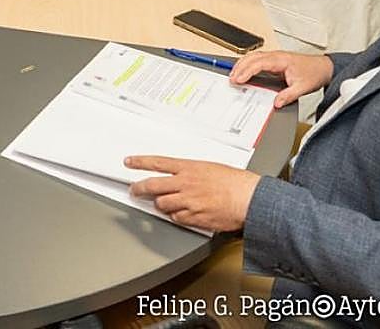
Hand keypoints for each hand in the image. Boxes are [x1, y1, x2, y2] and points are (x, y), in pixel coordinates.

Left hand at [126, 156, 260, 231]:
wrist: (249, 198)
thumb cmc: (236, 182)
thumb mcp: (210, 168)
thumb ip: (192, 172)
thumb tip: (180, 176)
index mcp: (189, 168)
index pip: (157, 162)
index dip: (140, 162)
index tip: (129, 162)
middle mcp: (185, 184)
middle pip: (152, 186)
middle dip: (139, 188)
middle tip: (134, 190)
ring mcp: (188, 201)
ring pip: (162, 204)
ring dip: (160, 205)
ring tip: (162, 204)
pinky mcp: (194, 217)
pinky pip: (177, 218)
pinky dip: (176, 217)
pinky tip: (182, 214)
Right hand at [229, 50, 334, 108]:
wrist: (323, 68)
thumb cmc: (314, 73)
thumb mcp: (303, 88)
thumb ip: (288, 95)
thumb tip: (276, 102)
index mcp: (281, 60)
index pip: (258, 63)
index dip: (247, 71)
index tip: (238, 79)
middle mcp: (276, 56)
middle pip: (252, 58)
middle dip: (239, 68)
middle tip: (231, 79)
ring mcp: (274, 57)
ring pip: (253, 56)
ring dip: (242, 64)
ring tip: (234, 75)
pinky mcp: (274, 60)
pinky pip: (257, 59)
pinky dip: (247, 64)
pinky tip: (243, 70)